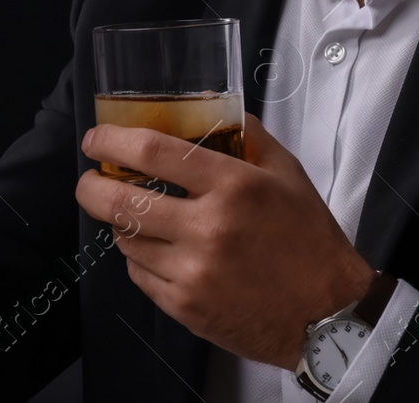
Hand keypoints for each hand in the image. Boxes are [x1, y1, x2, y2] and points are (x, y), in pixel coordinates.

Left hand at [75, 112, 374, 369]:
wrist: (328, 315)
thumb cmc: (309, 238)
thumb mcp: (286, 172)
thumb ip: (244, 133)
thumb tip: (203, 104)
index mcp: (233, 186)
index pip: (154, 152)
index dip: (113, 140)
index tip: (96, 139)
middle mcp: (208, 229)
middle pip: (122, 200)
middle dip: (92, 186)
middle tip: (90, 178)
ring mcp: (193, 273)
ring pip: (126, 239)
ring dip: (120, 222)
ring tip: (131, 214)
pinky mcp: (186, 308)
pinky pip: (139, 275)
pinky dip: (140, 257)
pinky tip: (156, 249)